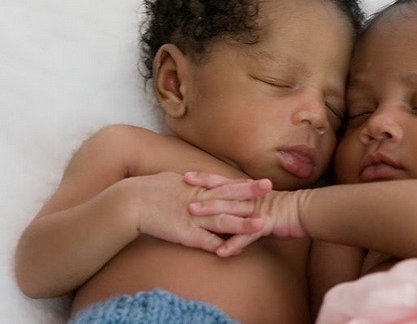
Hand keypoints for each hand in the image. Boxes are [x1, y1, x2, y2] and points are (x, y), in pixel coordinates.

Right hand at [128, 171, 270, 252]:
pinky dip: (220, 246)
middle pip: (230, 197)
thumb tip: (196, 178)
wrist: (132, 202)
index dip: (245, 184)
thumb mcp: (174, 179)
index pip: (226, 185)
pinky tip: (234, 251)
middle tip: (270, 188)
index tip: (262, 182)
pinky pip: (205, 242)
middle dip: (251, 194)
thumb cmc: (151, 189)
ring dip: (243, 223)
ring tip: (261, 224)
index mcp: (198, 188)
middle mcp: (199, 201)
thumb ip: (190, 182)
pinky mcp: (185, 233)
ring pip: (223, 221)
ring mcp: (194, 218)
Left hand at [185, 172, 307, 256]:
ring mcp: (257, 211)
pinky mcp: (266, 224)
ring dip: (211, 214)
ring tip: (192, 216)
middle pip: (222, 194)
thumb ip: (245, 203)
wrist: (307, 211)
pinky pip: (247, 236)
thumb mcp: (262, 202)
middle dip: (201, 193)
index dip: (205, 179)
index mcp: (248, 192)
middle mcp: (250, 199)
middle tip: (181, 192)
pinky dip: (234, 244)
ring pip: (231, 212)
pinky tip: (221, 252)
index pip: (222, 183)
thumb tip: (231, 205)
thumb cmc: (285, 208)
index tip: (186, 176)